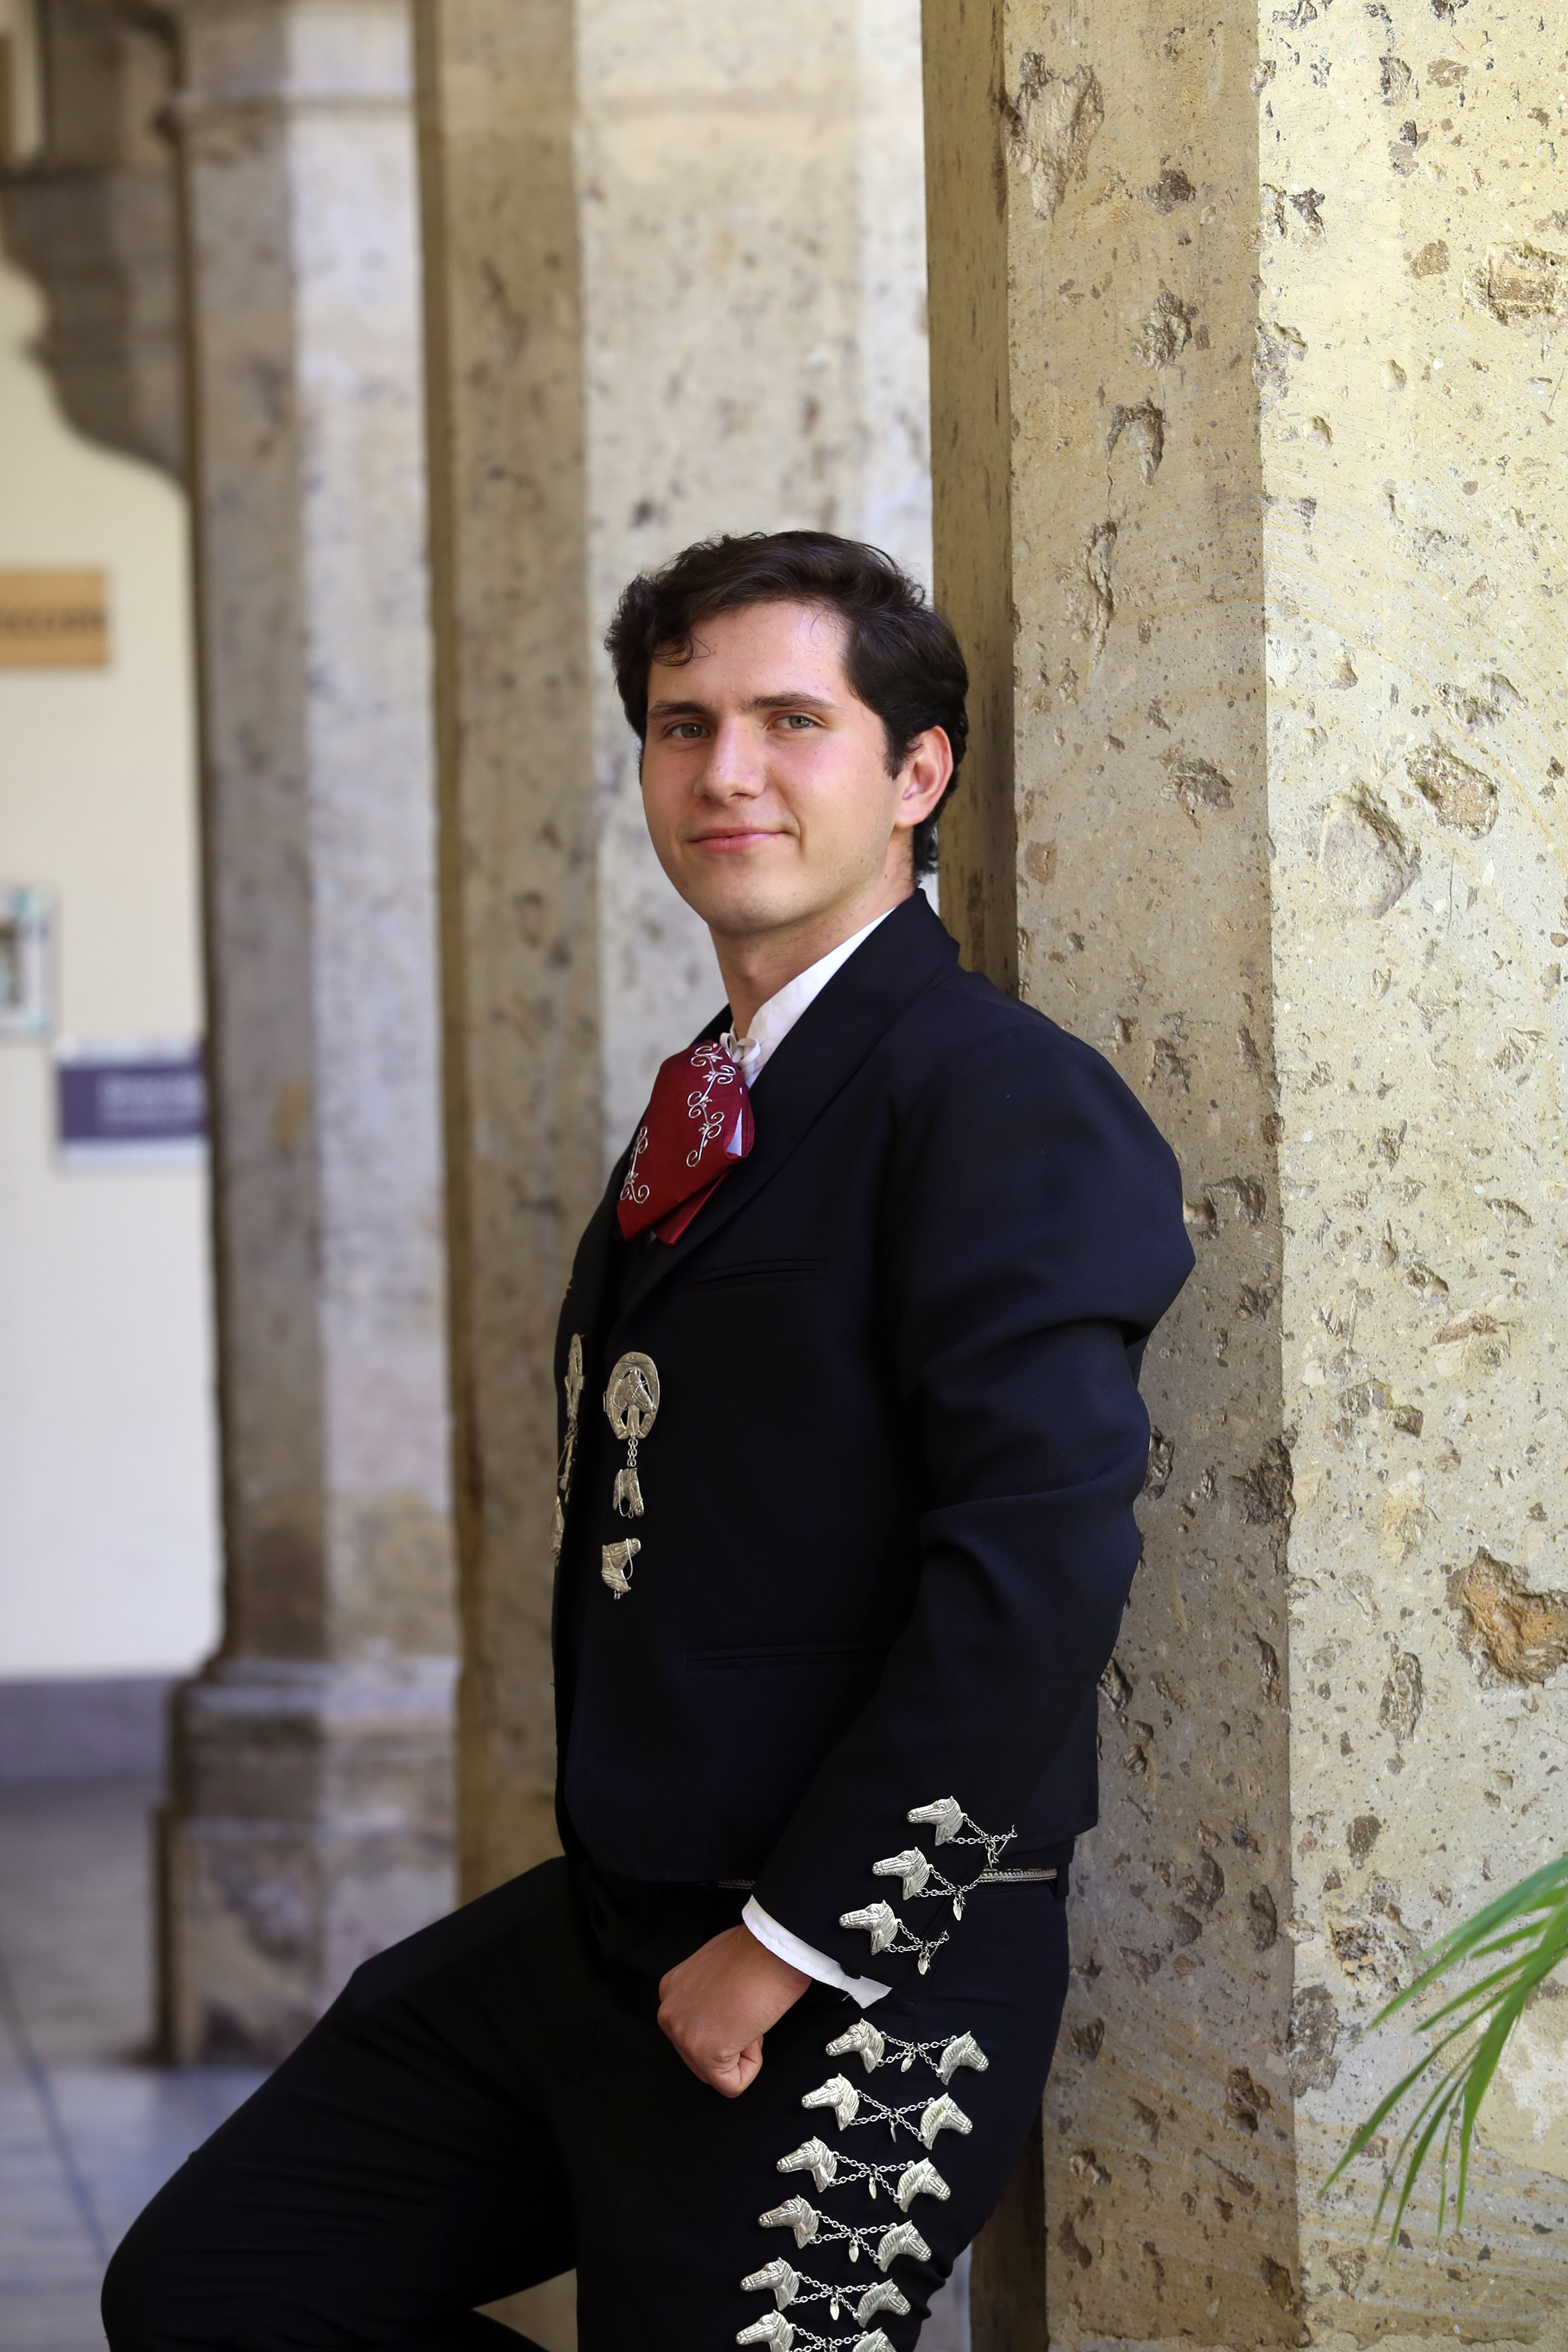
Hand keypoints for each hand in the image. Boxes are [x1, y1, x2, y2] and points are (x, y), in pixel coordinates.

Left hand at [657, 1923, 809, 2095]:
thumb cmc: (757, 1953)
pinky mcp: (703, 2053)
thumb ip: (708, 1997)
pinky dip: (751, 2067)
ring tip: (747, 2016)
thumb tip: (721, 2016)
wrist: (772, 1950)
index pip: (695, 2031)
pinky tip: (752, 2031)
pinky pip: (732, 2085)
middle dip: (729, 2042)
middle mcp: (669, 2013)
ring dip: (741, 2051)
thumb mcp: (716, 1972)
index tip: (739, 2000)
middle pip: (700, 2057)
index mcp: (672, 1991)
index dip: (727, 2023)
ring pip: (716, 2073)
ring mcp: (682, 2034)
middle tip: (746, 2010)